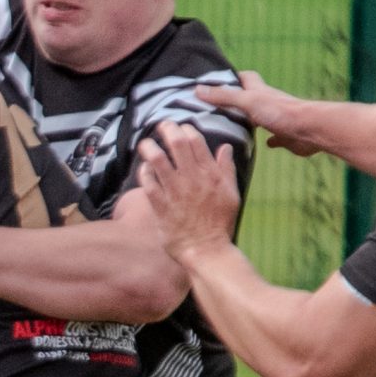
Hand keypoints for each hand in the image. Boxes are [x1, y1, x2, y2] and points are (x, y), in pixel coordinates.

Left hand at [137, 122, 243, 262]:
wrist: (207, 250)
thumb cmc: (220, 223)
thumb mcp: (232, 194)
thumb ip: (227, 168)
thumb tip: (225, 147)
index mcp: (210, 174)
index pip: (196, 141)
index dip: (186, 130)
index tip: (181, 128)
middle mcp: (192, 179)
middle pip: (176, 145)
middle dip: (167, 130)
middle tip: (161, 126)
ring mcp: (175, 192)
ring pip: (158, 160)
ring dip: (149, 147)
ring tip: (145, 143)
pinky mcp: (161, 206)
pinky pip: (148, 183)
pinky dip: (144, 172)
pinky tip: (143, 168)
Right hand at [192, 71, 323, 157]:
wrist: (309, 129)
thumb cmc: (279, 112)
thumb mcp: (246, 101)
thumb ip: (224, 96)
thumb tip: (198, 89)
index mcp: (259, 91)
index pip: (245, 77)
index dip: (233, 77)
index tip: (218, 81)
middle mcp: (269, 102)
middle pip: (252, 97)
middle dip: (238, 101)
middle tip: (220, 109)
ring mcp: (278, 119)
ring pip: (261, 117)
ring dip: (251, 121)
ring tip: (233, 128)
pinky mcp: (286, 135)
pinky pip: (275, 137)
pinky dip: (269, 140)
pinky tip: (261, 145)